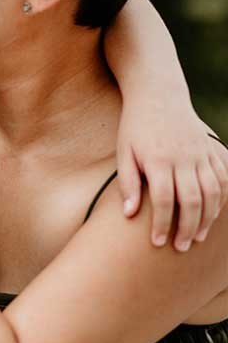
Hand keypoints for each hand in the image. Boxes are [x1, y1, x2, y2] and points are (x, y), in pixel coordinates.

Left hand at [117, 102, 227, 250]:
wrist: (158, 95)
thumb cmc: (135, 127)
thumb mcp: (124, 152)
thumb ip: (128, 183)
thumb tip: (129, 214)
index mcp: (158, 159)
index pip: (165, 200)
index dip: (162, 224)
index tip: (157, 243)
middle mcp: (184, 157)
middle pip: (192, 200)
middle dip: (187, 227)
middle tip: (180, 247)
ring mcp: (201, 153)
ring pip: (213, 192)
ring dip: (207, 218)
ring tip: (196, 237)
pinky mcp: (211, 149)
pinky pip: (223, 178)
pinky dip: (222, 199)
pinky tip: (213, 214)